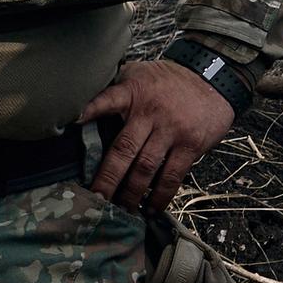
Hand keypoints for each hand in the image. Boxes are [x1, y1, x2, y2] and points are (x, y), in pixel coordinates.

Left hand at [80, 60, 234, 213]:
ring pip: (146, 167)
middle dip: (108, 177)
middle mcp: (150, 112)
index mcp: (133, 91)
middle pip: (124, 149)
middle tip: (96, 198)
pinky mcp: (190, 145)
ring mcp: (171, 130)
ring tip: (121, 210)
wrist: (212, 78)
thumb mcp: (140, 73)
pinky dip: (161, 194)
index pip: (107, 100)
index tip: (71, 122)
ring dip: (132, 192)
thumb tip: (84, 102)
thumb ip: (117, 88)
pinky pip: (172, 175)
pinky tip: (151, 207)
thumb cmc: (168, 80)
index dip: (90, 110)